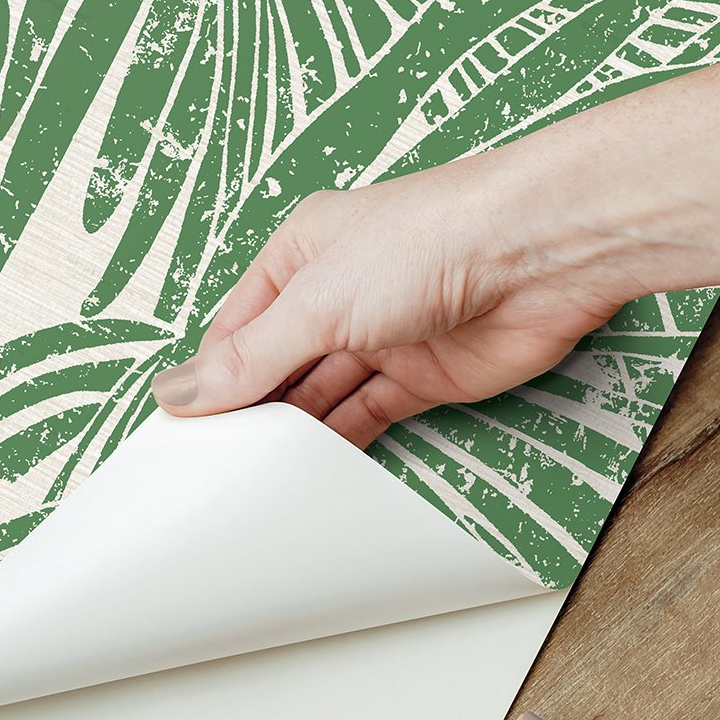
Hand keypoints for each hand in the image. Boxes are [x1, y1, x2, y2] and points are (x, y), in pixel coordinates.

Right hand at [152, 156, 637, 447]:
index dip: (210, 378)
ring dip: (295, 433)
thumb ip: (251, 357)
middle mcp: (338, 294)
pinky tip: (313, 473)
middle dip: (251, 410)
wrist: (538, 255)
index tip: (181, 432)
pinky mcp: (425, 376)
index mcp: (301, 255)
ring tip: (255, 479)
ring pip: (322, 395)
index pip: (237, 328)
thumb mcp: (317, 301)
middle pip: (277, 365)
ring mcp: (382, 335)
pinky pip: (369, 416)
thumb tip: (181, 392)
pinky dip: (342, 444)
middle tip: (214, 467)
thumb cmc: (429, 239)